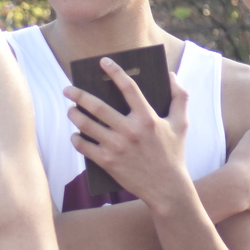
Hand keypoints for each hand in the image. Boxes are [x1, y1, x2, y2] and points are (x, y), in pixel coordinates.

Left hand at [65, 60, 190, 209]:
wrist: (166, 188)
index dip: (115, 72)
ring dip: (75, 115)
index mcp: (148, 118)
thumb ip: (180, 96)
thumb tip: (170, 74)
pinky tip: (75, 134)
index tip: (103, 62)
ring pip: (87, 126)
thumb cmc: (174, 153)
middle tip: (67, 88)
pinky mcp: (108, 163)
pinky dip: (76, 140)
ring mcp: (117, 147)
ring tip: (70, 110)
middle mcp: (130, 131)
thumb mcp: (182, 123)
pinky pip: (85, 147)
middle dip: (79, 95)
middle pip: (98, 107)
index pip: (128, 88)